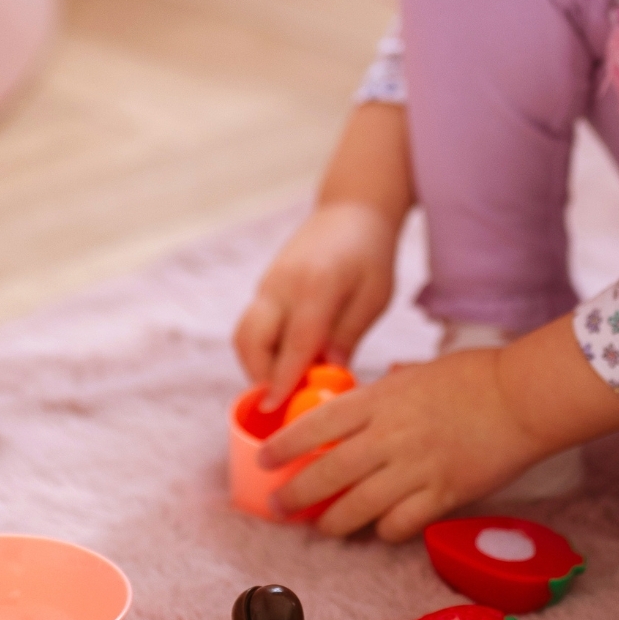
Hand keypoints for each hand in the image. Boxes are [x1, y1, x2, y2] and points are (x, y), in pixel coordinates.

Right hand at [233, 200, 400, 409]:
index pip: (295, 342)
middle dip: (259, 375)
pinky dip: (262, 350)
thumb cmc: (369, 254)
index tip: (275, 408)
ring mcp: (267, 285)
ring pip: (244, 335)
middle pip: (251, 340)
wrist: (349, 211)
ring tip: (287, 382)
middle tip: (284, 400)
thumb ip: (348, 335)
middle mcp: (282, 284)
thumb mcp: (374, 296)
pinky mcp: (264, 288)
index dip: (284, 378)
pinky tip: (287, 362)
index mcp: (315, 284)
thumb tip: (329, 375)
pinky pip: (252, 326)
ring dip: (256, 365)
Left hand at [258, 350, 552, 540]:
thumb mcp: (418, 373)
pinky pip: (400, 524)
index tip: (266, 460)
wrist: (523, 397)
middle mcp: (390, 436)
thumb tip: (371, 396)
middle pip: (328, 474)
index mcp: (380, 400)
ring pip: (358, 508)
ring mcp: (416, 468)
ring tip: (324, 527)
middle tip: (281, 507)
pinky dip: (384, 531)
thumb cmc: (476, 377)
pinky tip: (379, 529)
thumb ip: (387, 391)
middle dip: (296, 496)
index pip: (316, 426)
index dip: (284, 447)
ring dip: (334, 522)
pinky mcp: (443, 494)